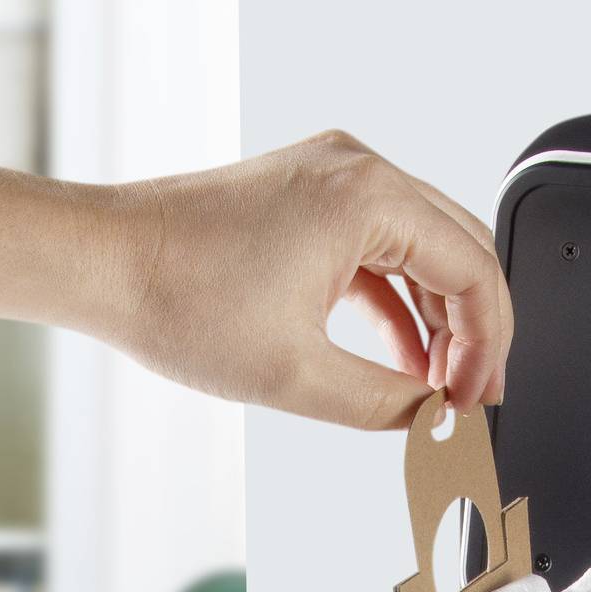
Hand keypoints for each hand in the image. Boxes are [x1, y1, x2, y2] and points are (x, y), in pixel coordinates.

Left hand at [89, 131, 512, 428]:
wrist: (102, 263)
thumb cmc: (177, 297)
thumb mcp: (298, 376)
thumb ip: (386, 404)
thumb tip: (433, 422)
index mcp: (368, 196)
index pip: (474, 270)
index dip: (488, 348)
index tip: (474, 402)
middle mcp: (355, 170)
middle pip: (460, 251)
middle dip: (474, 331)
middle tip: (467, 398)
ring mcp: (330, 176)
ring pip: (425, 249)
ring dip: (437, 319)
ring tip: (434, 387)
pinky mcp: (306, 196)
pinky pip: (381, 249)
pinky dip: (399, 302)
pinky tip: (400, 358)